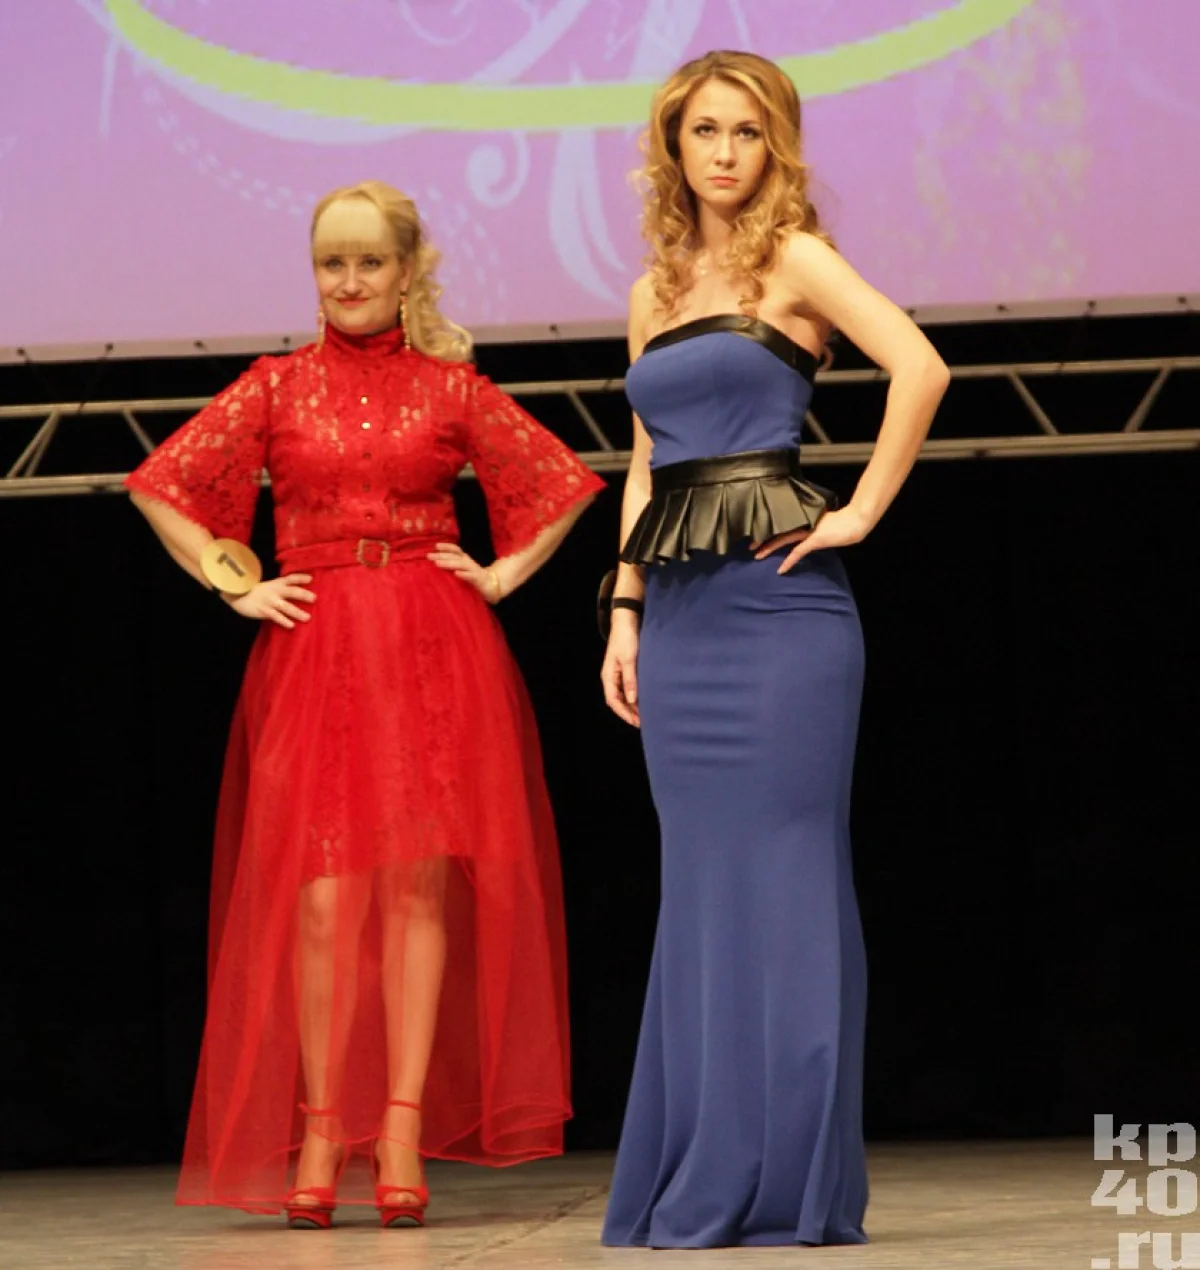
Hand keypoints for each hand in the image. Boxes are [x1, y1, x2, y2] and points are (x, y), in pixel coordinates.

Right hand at [226, 574, 314, 628]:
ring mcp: (270, 601)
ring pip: (286, 606)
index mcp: (277, 584)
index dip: (300, 578)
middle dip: (303, 594)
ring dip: (297, 612)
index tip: (311, 579)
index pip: (290, 578)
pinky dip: (284, 621)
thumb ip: (283, 588)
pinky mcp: (264, 611)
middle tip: (314, 598)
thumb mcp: (270, 586)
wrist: (237, 595)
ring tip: (307, 618)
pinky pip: (275, 616)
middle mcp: (275, 591)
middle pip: (291, 591)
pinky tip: (292, 625)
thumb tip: (301, 593)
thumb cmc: (258, 592)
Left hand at [427, 542, 502, 603]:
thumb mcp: (462, 569)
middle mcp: (468, 562)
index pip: (455, 550)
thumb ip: (451, 566)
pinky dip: (463, 574)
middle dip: (441, 555)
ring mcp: (473, 570)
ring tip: (437, 563)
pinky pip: (470, 576)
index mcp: (465, 559)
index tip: (436, 546)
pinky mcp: (478, 579)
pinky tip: (456, 574)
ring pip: (460, 564)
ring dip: (449, 563)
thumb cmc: (472, 577)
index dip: (446, 547)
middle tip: (429, 556)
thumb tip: (434, 563)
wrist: (490, 586)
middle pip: (454, 556)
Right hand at [601, 611, 640, 727]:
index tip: (636, 722)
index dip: (624, 713)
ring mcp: (619, 673)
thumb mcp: (629, 659)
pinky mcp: (627, 669)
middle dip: (629, 712)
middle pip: (618, 700)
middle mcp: (612, 677)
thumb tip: (633, 700)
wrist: (627, 621)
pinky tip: (646, 699)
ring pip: (625, 695)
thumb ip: (630, 680)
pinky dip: (637, 696)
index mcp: (608, 676)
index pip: (614, 701)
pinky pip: (630, 687)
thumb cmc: (626, 638)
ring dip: (633, 705)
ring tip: (646, 714)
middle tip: (644, 722)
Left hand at [751, 506, 869, 573]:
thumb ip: (812, 525)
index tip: (758, 535)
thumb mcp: (823, 522)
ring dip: (769, 548)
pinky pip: (797, 552)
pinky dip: (788, 561)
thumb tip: (805, 531)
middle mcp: (803, 523)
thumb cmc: (842, 521)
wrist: (855, 520)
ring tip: (756, 555)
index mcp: (803, 519)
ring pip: (783, 539)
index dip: (769, 530)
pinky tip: (781, 570)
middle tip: (749, 546)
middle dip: (762, 539)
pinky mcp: (815, 540)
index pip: (782, 525)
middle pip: (778, 531)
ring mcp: (808, 531)